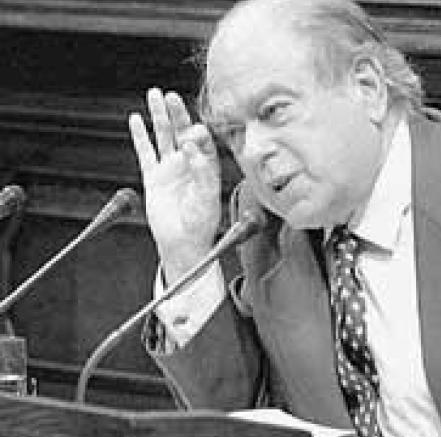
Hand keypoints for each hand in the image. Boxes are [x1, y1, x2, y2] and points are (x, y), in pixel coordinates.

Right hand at [129, 88, 221, 282]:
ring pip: (163, 136)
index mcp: (207, 166)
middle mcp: (189, 163)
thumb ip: (203, 171)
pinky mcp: (154, 177)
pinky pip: (145, 151)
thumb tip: (192, 146)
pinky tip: (137, 118)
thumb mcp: (207, 197)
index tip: (194, 132)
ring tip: (155, 94)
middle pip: (182, 131)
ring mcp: (171, 168)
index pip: (204, 141)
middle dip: (178, 113)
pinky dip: (140, 135)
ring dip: (160, 116)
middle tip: (171, 96)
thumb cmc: (201, 224)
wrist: (183, 243)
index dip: (198, 134)